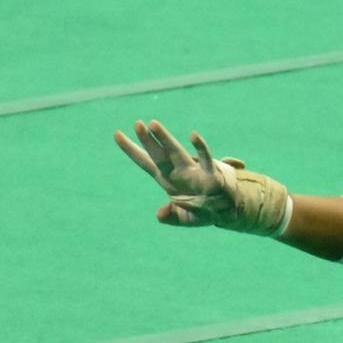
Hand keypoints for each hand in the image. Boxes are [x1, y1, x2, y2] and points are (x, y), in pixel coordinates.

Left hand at [113, 118, 249, 226]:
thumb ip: (171, 216)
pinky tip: (193, 135)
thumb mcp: (184, 218)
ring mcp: (193, 171)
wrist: (226, 212)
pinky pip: (206, 159)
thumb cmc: (202, 210)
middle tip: (137, 124)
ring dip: (165, 139)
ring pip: (176, 152)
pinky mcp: (211, 174)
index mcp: (167, 180)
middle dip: (147, 140)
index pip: (145, 162)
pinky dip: (200, 147)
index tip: (116, 133)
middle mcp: (177, 172)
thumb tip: (160, 214)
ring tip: (153, 124)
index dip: (131, 149)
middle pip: (158, 155)